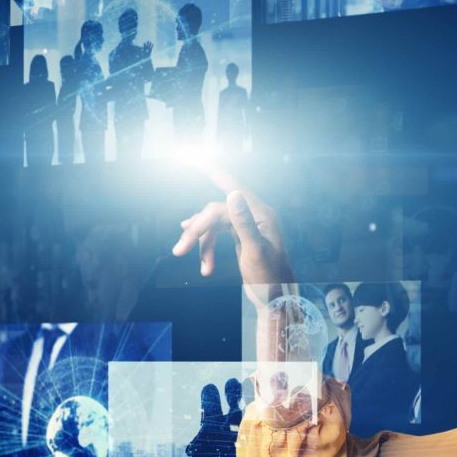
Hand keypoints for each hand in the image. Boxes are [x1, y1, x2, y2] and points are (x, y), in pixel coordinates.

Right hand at [172, 173, 293, 306]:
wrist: (277, 299)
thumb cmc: (271, 278)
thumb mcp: (255, 250)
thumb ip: (244, 222)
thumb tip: (232, 193)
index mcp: (261, 213)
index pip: (233, 186)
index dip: (212, 170)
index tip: (191, 158)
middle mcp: (254, 215)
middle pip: (216, 211)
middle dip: (197, 229)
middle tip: (179, 250)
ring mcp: (247, 225)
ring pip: (214, 224)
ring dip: (200, 241)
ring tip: (186, 257)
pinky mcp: (240, 236)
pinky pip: (217, 233)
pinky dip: (207, 246)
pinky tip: (200, 259)